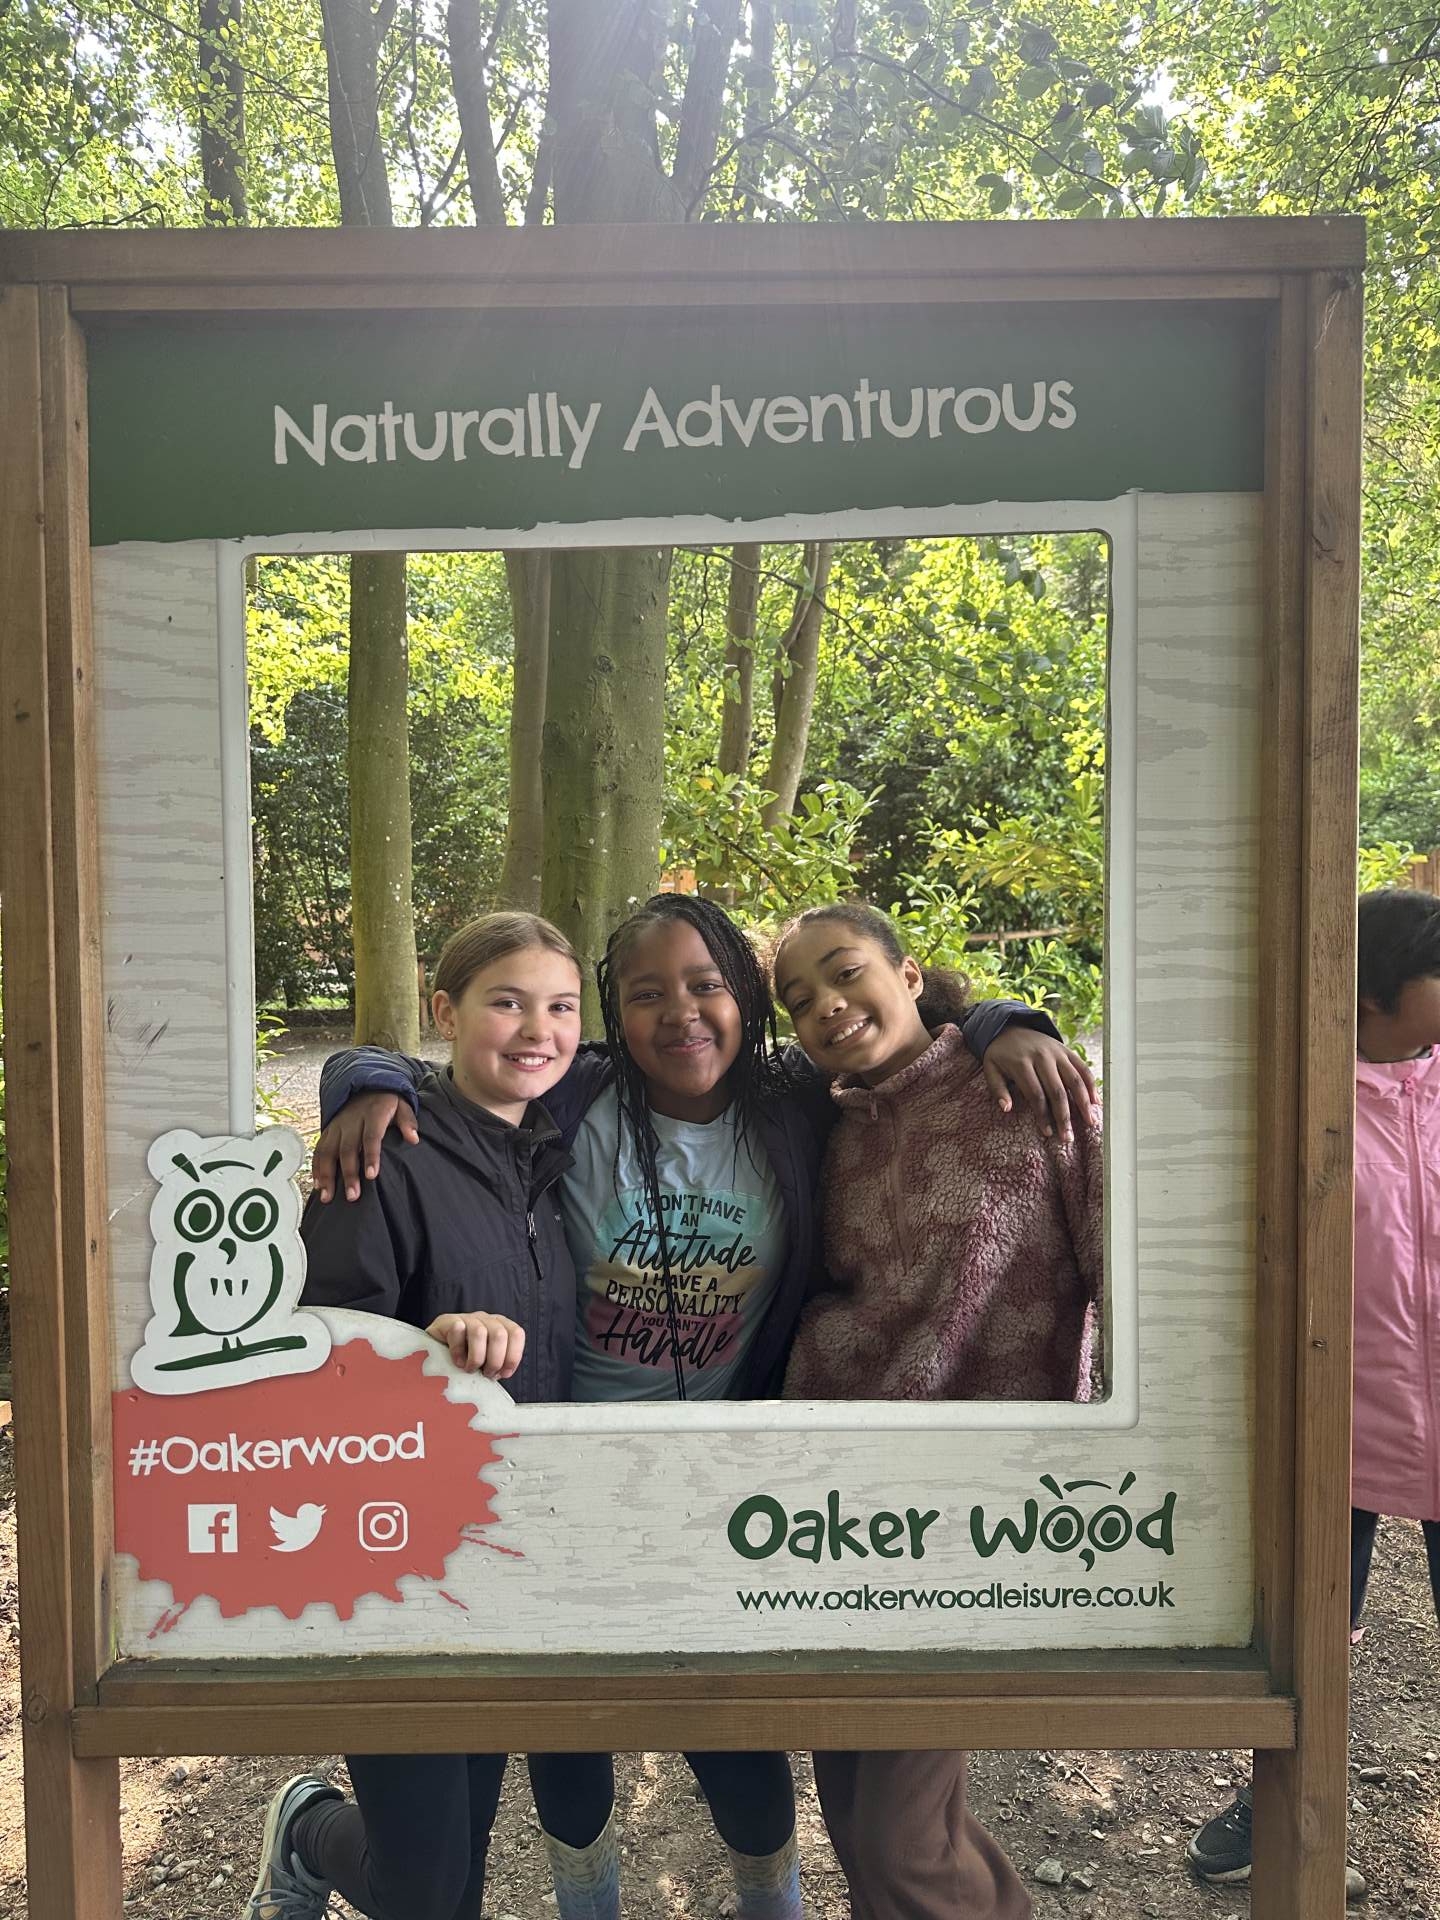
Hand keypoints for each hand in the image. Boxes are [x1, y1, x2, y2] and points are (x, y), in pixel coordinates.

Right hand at [311, 1091, 419, 1202]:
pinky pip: (319, 1150)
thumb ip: (408, 1121)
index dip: (371, 1156)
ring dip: (327, 1175)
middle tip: (353, 1196)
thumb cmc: (387, 1103)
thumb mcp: (402, 1105)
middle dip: (349, 1174)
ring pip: (329, 1151)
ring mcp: (337, 1126)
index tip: (372, 1176)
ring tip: (327, 1197)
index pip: (371, 1136)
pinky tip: (317, 1185)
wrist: (365, 1086)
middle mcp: (351, 1121)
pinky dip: (317, 1168)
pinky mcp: (328, 1131)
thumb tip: (414, 1139)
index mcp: (372, 1114)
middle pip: (348, 1149)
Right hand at [427, 1311, 525, 1380]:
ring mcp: (467, 1318)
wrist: (434, 1355)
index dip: (512, 1356)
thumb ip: (497, 1366)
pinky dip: (457, 1351)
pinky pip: (457, 1329)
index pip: (516, 1334)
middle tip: (484, 1373)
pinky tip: (455, 1361)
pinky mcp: (448, 1321)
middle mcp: (486, 1319)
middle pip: (500, 1335)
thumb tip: (504, 1373)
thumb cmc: (464, 1362)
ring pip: (479, 1332)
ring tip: (468, 1369)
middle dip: (494, 1361)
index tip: (502, 1373)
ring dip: (475, 1357)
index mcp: (500, 1327)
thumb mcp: (485, 1365)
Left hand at [982, 1027, 1096, 1141]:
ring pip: (1074, 1080)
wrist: (1010, 1026)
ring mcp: (1056, 1052)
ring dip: (1083, 1103)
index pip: (1036, 1094)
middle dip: (1064, 1116)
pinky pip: (1082, 1067)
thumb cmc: (1000, 1054)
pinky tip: (1096, 1101)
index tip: (1047, 1133)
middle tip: (1068, 1137)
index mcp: (1022, 1063)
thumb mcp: (990, 1069)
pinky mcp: (1066, 1050)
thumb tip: (1006, 1109)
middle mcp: (1042, 1057)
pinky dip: (1091, 1084)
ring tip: (1090, 1122)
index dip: (1043, 1116)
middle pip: (1057, 1091)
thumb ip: (997, 1089)